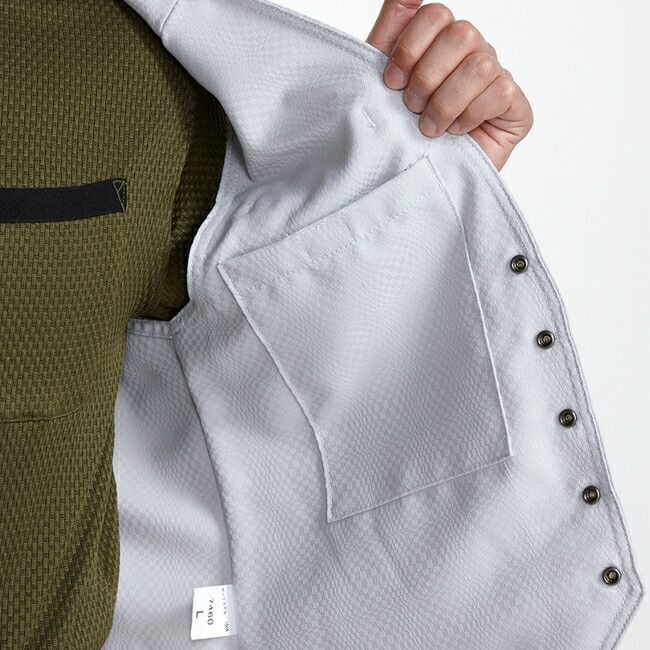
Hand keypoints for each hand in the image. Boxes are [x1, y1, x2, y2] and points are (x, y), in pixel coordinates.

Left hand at [367, 1, 532, 169]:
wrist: (415, 178)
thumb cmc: (399, 131)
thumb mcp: (381, 80)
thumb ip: (392, 30)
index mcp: (440, 42)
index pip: (434, 14)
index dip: (409, 48)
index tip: (390, 81)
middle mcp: (472, 53)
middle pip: (460, 34)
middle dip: (426, 77)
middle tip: (411, 107)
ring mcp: (496, 77)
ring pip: (480, 65)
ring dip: (445, 102)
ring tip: (429, 128)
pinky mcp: (515, 107)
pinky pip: (500, 92)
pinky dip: (470, 116)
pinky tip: (456, 132)